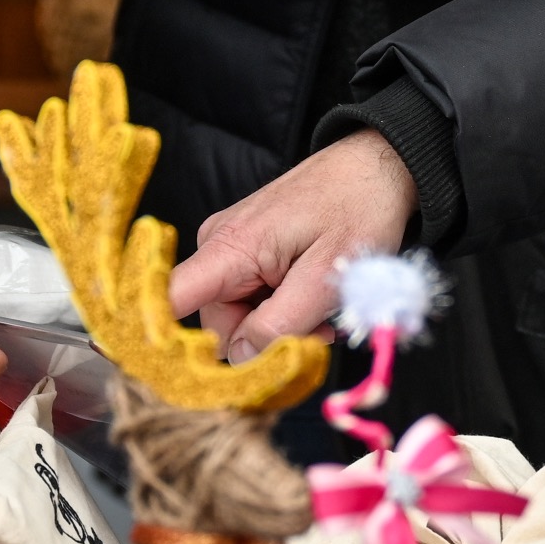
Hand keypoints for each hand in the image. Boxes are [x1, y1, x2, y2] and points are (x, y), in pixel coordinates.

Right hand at [173, 131, 418, 351]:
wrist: (378, 166)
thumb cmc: (359, 208)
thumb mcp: (327, 277)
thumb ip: (280, 325)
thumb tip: (239, 360)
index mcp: (229, 247)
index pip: (168, 299)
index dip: (166, 342)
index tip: (192, 377)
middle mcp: (219, 246)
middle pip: (216, 324)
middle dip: (264, 341)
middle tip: (318, 334)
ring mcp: (233, 249)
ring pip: (239, 318)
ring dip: (281, 328)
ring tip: (325, 314)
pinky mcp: (249, 253)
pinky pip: (253, 301)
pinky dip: (284, 311)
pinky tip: (316, 301)